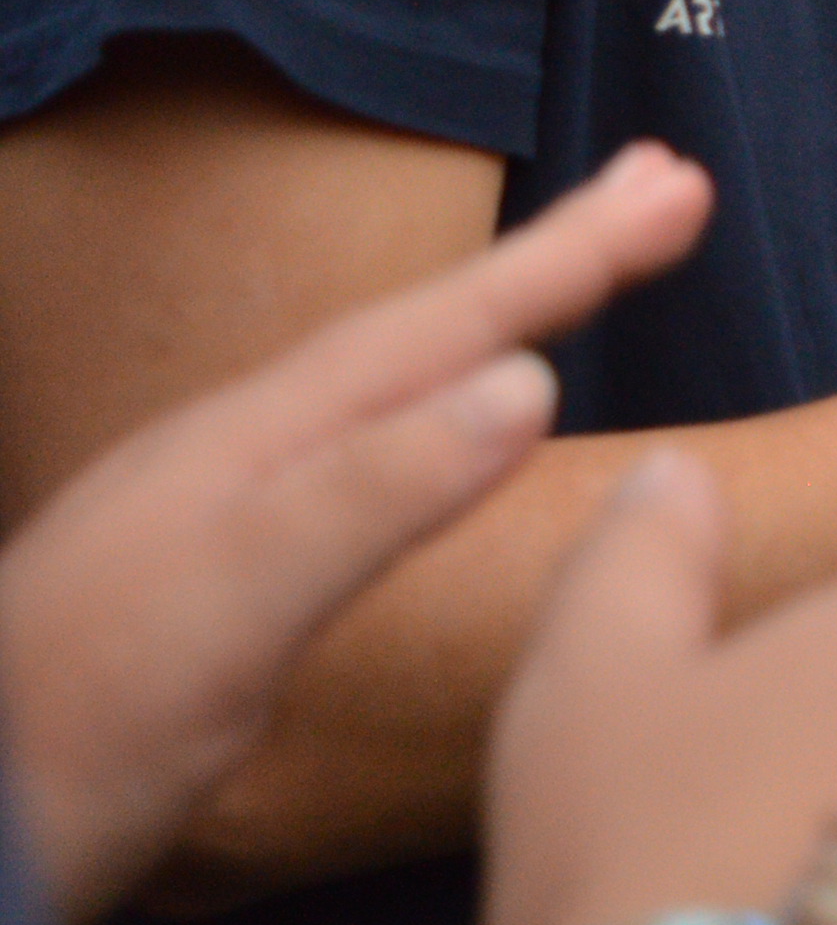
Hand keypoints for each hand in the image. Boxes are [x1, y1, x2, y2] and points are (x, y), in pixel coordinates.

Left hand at [0, 143, 714, 924]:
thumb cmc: (69, 741)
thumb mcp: (233, 618)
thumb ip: (370, 495)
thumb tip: (527, 379)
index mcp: (251, 445)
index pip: (439, 327)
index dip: (565, 258)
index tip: (679, 190)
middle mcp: (235, 452)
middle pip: (420, 328)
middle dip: (553, 254)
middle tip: (667, 183)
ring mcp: (216, 510)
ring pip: (391, 378)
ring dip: (500, 313)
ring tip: (583, 272)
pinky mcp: (213, 574)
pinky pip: (365, 441)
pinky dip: (440, 399)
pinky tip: (446, 424)